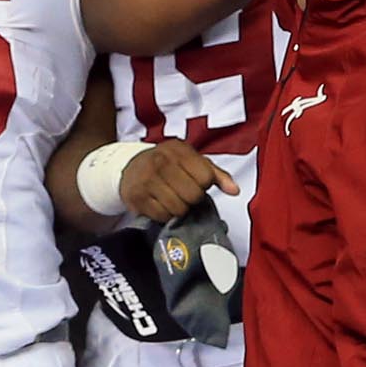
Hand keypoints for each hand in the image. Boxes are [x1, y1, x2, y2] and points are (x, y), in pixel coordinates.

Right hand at [118, 143, 235, 220]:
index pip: (206, 177)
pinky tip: (162, 204)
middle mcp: (161, 162)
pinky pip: (162, 216)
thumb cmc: (166, 163)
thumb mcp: (191, 160)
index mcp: (179, 150)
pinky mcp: (137, 197)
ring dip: (179, 208)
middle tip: (184, 193)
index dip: (205, 185)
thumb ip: (215, 174)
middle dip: (192, 198)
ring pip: (178, 208)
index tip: (197, 183)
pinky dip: (165, 215)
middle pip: (193, 195)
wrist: (131, 166)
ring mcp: (147, 180)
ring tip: (173, 198)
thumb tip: (234, 190)